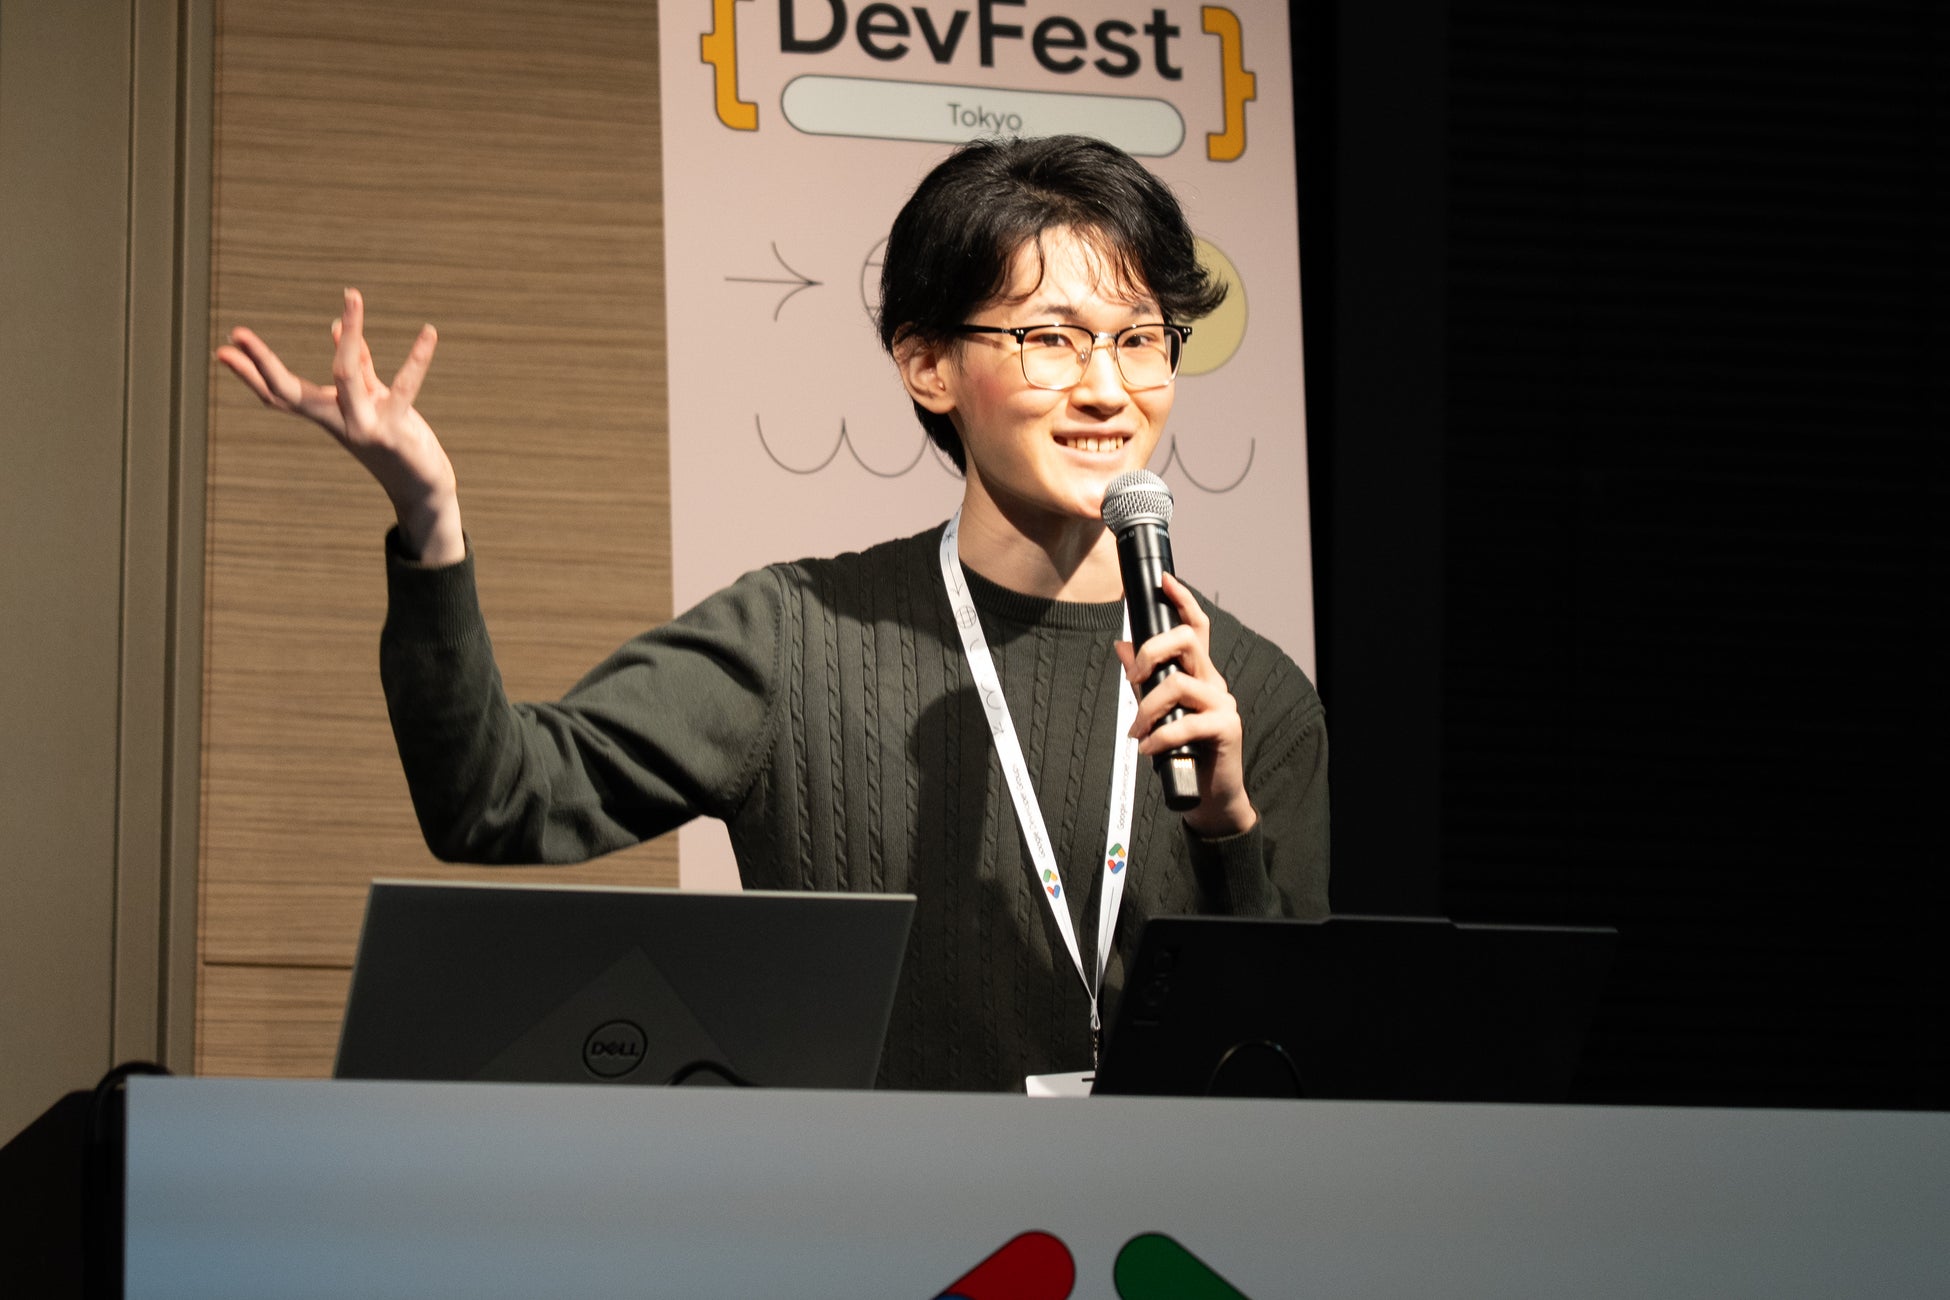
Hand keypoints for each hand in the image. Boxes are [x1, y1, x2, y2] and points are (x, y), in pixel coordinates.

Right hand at [215, 288, 463, 563]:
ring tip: (352, 295)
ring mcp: (363, 427)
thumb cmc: (394, 440)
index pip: (280, 393)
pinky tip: (429, 332)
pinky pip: (404, 387)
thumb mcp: (370, 399)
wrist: (422, 489)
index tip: (223, 349)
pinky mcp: (394, 431)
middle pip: (290, 391)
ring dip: (351, 333)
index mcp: (328, 413)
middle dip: (262, 363)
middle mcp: (338, 421)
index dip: (251, 373)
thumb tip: (336, 326)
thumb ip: (358, 365)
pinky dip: (417, 358)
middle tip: (236, 332)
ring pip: (346, 376)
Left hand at [1115, 571, 1256, 836]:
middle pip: (1187, 642)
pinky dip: (1159, 737)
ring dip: (1147, 707)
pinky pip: (1185, 723)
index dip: (1182, 600)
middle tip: (1133, 679)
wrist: (1210, 794)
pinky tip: (1147, 749)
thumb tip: (1121, 645)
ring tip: (1136, 731)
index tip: (1164, 580)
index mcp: (1199, 674)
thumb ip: (1143, 679)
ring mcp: (1222, 704)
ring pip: (1179, 683)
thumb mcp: (1159, 711)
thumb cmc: (1186, 751)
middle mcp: (1214, 682)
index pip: (1195, 627)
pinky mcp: (1225, 729)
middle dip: (1152, 651)